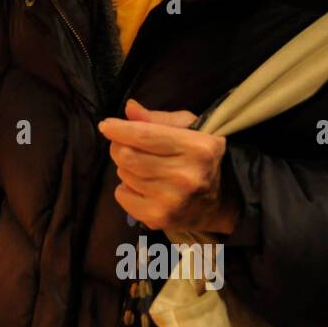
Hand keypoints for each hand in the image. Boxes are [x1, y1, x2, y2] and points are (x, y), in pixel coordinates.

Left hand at [98, 99, 237, 233]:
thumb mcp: (189, 129)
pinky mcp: (159, 218)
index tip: (106, 125)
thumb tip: (130, 109)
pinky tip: (144, 187)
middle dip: (119, 146)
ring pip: (123, 174)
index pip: (144, 136)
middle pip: (127, 156)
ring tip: (145, 168)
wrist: (221, 203)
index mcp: (197, 148)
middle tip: (126, 145)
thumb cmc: (200, 158)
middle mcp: (186, 176)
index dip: (119, 129)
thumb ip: (157, 118)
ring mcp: (172, 200)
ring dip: (126, 167)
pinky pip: (122, 195)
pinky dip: (126, 188)